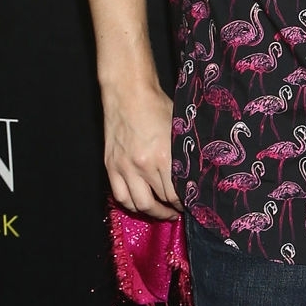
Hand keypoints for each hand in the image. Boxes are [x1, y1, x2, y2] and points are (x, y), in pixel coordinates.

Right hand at [102, 81, 180, 217]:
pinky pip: (120, 195)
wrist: (128, 93)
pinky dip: (131, 204)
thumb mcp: (178, 130)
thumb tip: (194, 177)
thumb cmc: (156, 107)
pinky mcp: (111, 165)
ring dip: (151, 212)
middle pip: (157, 203)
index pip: (175, 194)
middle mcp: (142, 165)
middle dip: (169, 211)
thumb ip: (184, 156)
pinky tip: (140, 203)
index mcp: (163, 156)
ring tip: (160, 211)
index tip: (189, 205)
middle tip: (177, 211)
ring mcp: (124, 167)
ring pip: (137, 204)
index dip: (183, 204)